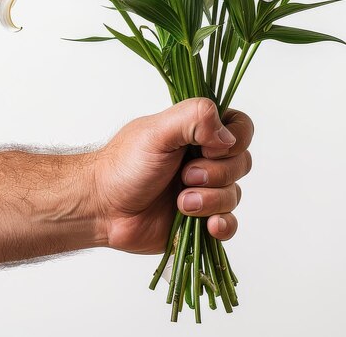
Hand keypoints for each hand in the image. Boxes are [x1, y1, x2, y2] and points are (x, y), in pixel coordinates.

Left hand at [92, 98, 253, 253]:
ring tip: (181, 202)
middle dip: (216, 173)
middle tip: (185, 176)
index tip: (207, 147)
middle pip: (242, 163)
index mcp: (199, 131)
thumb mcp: (157, 130)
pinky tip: (208, 225)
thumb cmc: (124, 165)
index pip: (240, 127)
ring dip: (209, 200)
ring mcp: (205, 190)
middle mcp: (206, 158)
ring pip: (235, 194)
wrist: (104, 208)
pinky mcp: (201, 220)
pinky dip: (222, 225)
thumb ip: (194, 118)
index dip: (234, 140)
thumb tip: (226, 137)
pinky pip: (229, 224)